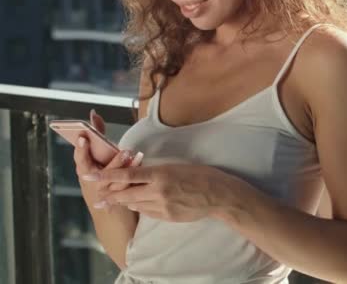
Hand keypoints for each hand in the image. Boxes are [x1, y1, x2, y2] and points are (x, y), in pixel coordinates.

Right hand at [73, 135, 141, 208]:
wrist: (111, 208)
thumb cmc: (104, 172)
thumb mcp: (98, 155)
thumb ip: (98, 134)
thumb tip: (94, 113)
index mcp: (85, 170)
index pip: (80, 159)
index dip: (81, 149)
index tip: (83, 137)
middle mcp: (94, 183)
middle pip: (102, 174)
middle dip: (114, 162)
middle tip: (125, 151)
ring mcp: (107, 194)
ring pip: (118, 184)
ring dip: (129, 170)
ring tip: (138, 157)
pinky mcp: (120, 200)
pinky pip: (128, 190)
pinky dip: (136, 180)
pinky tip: (144, 170)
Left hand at [82, 164, 242, 221]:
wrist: (218, 194)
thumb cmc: (200, 175)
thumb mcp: (175, 167)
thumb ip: (156, 172)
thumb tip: (139, 175)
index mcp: (161, 174)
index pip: (128, 175)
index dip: (107, 176)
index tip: (90, 176)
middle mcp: (159, 191)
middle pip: (126, 195)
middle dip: (110, 196)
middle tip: (96, 198)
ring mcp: (163, 207)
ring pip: (136, 205)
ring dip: (125, 202)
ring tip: (114, 201)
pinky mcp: (168, 216)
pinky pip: (148, 212)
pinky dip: (141, 207)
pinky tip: (139, 204)